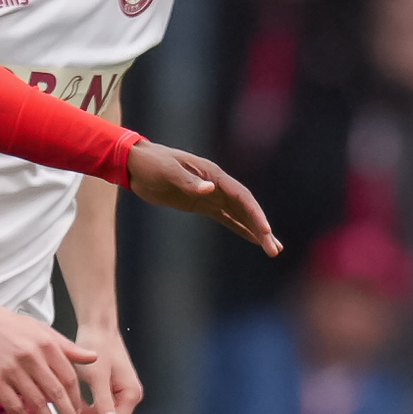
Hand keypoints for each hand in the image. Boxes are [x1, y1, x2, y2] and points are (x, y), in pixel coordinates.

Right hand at [0, 297, 100, 413]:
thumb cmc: (9, 325)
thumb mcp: (42, 330)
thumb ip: (67, 347)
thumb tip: (94, 357)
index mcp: (47, 345)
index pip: (69, 378)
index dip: (76, 399)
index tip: (79, 413)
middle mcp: (31, 358)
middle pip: (57, 394)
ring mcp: (11, 370)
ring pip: (37, 404)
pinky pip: (13, 406)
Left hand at [71, 321, 144, 413]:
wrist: (98, 327)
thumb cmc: (99, 347)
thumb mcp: (97, 376)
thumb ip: (104, 402)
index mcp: (129, 395)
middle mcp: (129, 396)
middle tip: (67, 413)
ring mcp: (122, 393)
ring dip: (85, 413)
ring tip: (69, 403)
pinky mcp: (113, 389)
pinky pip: (99, 406)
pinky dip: (86, 405)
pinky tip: (73, 399)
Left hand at [126, 142, 277, 253]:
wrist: (137, 165)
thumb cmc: (153, 163)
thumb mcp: (168, 171)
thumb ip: (188, 182)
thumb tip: (210, 190)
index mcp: (212, 174)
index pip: (241, 196)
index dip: (255, 214)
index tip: (265, 231)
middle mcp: (217, 185)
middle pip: (246, 209)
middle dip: (261, 229)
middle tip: (275, 250)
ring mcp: (211, 196)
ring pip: (240, 215)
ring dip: (256, 231)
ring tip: (272, 250)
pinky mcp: (202, 205)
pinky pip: (227, 219)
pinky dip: (240, 229)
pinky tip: (252, 240)